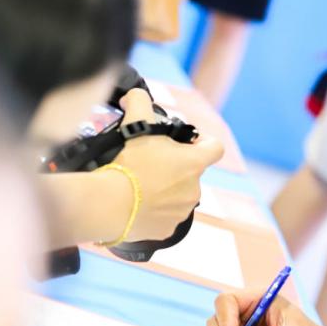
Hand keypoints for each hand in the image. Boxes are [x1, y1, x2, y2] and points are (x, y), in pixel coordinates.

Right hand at [113, 89, 224, 241]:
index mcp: (194, 163)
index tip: (188, 142)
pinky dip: (154, 212)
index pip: (215, 148)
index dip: (204, 142)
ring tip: (141, 185)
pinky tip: (137, 205)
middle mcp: (195, 188)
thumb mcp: (135, 124)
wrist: (111, 204)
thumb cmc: (129, 164)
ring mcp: (182, 211)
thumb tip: (134, 95)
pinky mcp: (167, 230)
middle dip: (176, 168)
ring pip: (178, 196)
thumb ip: (139, 101)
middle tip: (150, 163)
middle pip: (192, 173)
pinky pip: (165, 218)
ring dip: (165, 190)